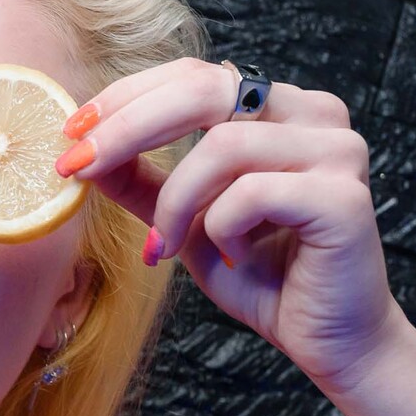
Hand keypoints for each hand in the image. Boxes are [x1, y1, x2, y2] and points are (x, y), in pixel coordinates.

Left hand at [57, 57, 400, 392]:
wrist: (325, 340)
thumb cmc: (262, 277)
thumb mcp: (185, 222)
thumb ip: (144, 181)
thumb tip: (80, 148)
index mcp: (279, 108)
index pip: (194, 75)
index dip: (128, 97)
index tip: (72, 132)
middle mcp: (315, 114)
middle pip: (204, 88)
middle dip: (128, 127)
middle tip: (79, 165)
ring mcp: (337, 149)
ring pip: (223, 145)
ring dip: (176, 201)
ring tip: (165, 247)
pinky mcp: (343, 195)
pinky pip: (252, 193)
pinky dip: (223, 228)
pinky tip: (233, 257)